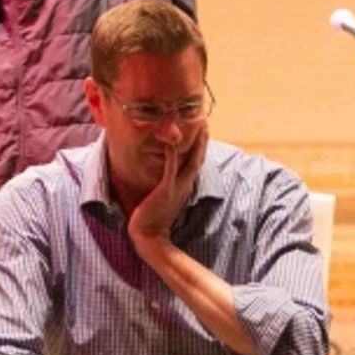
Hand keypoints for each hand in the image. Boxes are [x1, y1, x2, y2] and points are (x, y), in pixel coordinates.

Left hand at [128, 121, 206, 246]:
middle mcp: (185, 184)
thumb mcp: (165, 197)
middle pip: (199, 156)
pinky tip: (171, 141)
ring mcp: (177, 186)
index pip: (196, 160)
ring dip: (195, 142)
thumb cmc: (153, 217)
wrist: (150, 236)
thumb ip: (168, 184)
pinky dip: (171, 154)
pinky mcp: (165, 189)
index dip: (201, 144)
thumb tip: (167, 174)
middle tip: (205, 118)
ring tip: (198, 124)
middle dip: (203, 137)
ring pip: (190, 160)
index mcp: (185, 185)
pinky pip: (170, 168)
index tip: (203, 127)